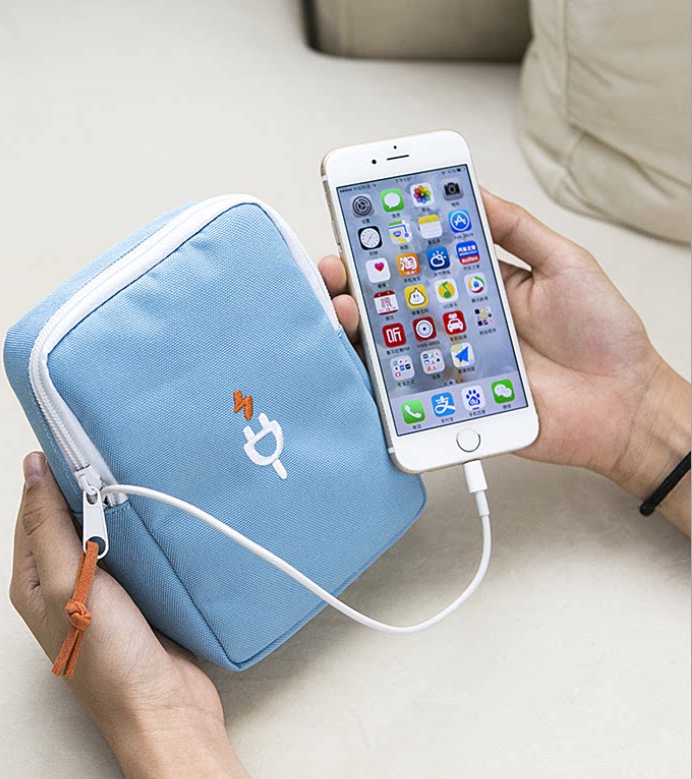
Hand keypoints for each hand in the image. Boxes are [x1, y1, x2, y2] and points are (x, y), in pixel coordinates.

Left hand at [11, 452, 275, 778]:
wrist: (166, 708)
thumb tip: (31, 466)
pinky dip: (145, 529)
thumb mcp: (67, 582)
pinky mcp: (139, 594)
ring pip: (107, 532)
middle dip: (89, 488)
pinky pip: (137, 550)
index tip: (78, 438)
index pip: (34, 510)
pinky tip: (162, 510)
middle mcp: (63, 582)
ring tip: (141, 473)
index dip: (51, 475)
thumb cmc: (108, 654)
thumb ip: (47, 524)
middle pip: (70, 518)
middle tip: (115, 452)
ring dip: (120, 508)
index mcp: (33, 580)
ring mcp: (103, 589)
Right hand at [318, 191, 689, 532]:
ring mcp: (447, 365)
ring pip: (386, 347)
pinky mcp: (449, 404)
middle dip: (352, 283)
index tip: (360, 222)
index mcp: (474, 289)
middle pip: (389, 303)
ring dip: (355, 327)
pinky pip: (404, 396)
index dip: (386, 243)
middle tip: (337, 268)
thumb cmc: (601, 336)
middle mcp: (452, 326)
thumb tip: (476, 192)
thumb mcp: (565, 264)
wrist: (624, 403)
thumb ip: (517, 229)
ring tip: (344, 308)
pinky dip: (378, 382)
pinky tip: (364, 359)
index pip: (419, 262)